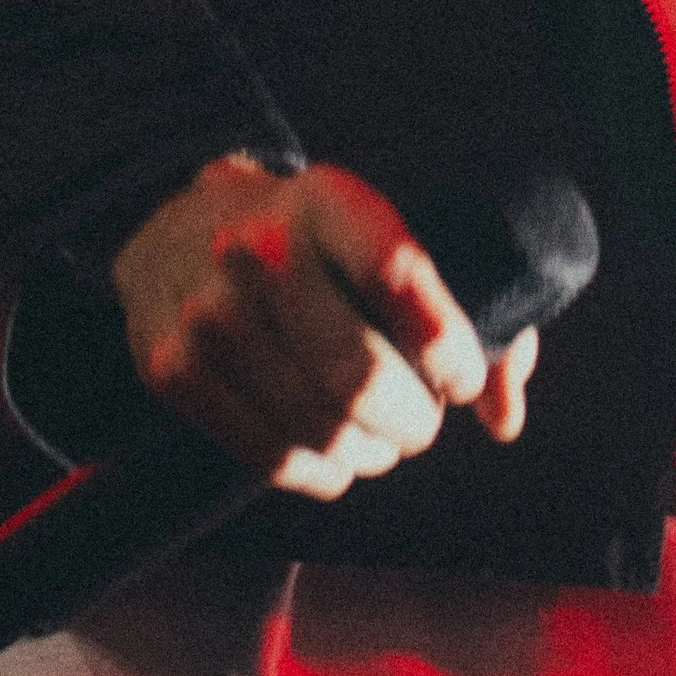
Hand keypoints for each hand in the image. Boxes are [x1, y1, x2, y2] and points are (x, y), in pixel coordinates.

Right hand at [110, 154, 540, 499]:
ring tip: (382, 442)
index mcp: (326, 201)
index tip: (463, 378)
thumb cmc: (318, 251)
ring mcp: (207, 311)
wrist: (177, 234)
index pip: (395, 273)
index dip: (444, 344)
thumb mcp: (386, 241)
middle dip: (412, 420)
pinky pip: (268, 454)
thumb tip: (504, 419)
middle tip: (423, 422)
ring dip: (370, 453)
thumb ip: (476, 315)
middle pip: (358, 375)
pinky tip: (339, 462)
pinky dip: (319, 474)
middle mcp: (258, 248)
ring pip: (318, 427)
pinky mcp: (171, 368)